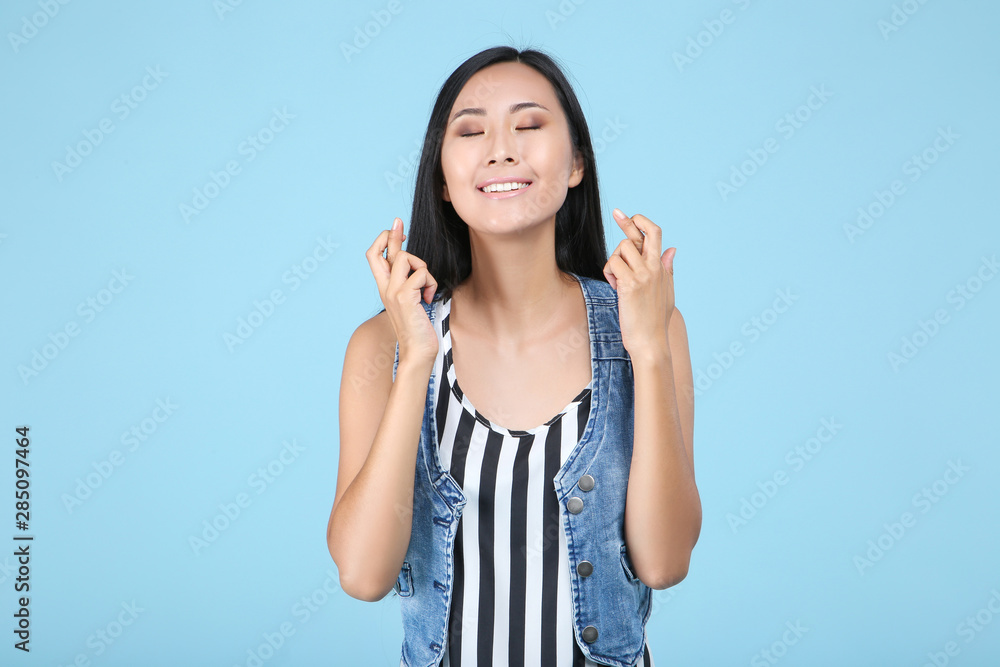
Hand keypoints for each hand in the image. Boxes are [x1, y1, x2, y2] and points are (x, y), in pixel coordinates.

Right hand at [365, 218, 438, 365]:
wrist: (418, 351)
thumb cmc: (418, 328)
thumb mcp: (412, 301)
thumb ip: (410, 283)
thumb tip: (415, 266)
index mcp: (385, 288)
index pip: (373, 257)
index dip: (383, 240)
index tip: (396, 230)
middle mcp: (385, 288)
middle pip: (383, 251)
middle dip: (394, 235)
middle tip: (399, 222)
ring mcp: (393, 292)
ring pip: (406, 259)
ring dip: (423, 269)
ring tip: (427, 288)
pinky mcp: (405, 297)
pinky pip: (421, 274)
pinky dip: (431, 283)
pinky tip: (429, 298)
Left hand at [602, 208, 675, 358]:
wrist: (651, 342)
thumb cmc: (655, 320)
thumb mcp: (666, 291)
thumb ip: (667, 268)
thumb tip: (673, 249)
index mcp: (661, 267)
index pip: (655, 234)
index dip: (641, 222)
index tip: (628, 215)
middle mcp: (654, 267)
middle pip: (639, 234)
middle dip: (627, 222)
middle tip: (616, 212)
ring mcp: (643, 275)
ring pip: (621, 249)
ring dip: (613, 262)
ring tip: (617, 280)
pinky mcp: (630, 284)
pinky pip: (612, 264)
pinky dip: (609, 273)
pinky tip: (614, 287)